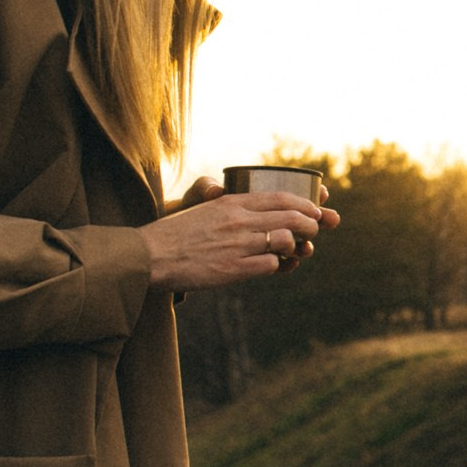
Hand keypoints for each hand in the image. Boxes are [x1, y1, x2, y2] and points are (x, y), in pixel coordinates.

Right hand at [140, 189, 338, 291]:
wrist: (150, 256)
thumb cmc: (176, 234)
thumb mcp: (205, 209)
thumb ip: (233, 207)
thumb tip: (261, 209)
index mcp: (231, 203)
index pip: (280, 197)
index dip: (305, 204)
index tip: (317, 209)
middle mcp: (238, 221)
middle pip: (291, 218)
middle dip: (312, 225)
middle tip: (315, 231)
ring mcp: (238, 245)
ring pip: (287, 241)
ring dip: (298, 247)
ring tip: (298, 251)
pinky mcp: (234, 269)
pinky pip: (271, 264)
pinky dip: (279, 265)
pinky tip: (276, 265)